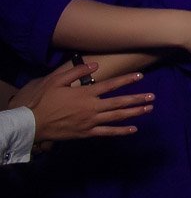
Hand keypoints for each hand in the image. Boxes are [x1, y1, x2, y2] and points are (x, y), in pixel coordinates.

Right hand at [11, 62, 153, 141]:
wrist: (31, 123)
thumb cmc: (43, 100)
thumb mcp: (56, 80)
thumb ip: (77, 72)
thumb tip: (95, 64)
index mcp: (85, 94)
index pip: (111, 85)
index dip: (127, 80)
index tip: (141, 76)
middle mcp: (92, 107)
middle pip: (119, 102)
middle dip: (137, 99)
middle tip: (153, 97)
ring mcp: (91, 122)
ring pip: (117, 117)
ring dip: (134, 113)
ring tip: (149, 109)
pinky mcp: (87, 133)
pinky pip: (108, 132)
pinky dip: (121, 131)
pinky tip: (134, 129)